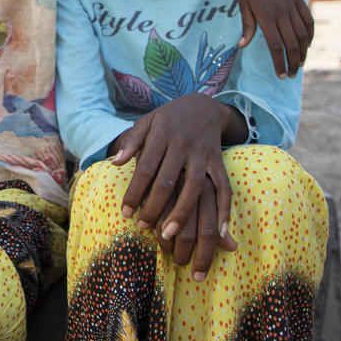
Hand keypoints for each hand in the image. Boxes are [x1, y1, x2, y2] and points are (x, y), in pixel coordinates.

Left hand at [110, 95, 236, 266]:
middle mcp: (183, 144)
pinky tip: (221, 232)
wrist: (203, 106)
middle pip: (168, 181)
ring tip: (168, 234)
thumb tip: (115, 162)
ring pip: (194, 186)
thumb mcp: (146, 122)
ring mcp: (203, 154)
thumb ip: (131, 141)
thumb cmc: (168, 119)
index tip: (125, 214)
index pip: (145, 168)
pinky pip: (224, 187)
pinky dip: (225, 209)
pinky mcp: (219, 161)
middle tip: (143, 227)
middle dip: (154, 207)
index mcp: (162, 134)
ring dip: (182, 212)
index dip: (134, 192)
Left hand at [235, 0, 313, 76]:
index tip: (280, 75)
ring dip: (304, 51)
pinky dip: (311, 33)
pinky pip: (309, 20)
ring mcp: (292, 5)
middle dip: (292, 62)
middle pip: (292, 44)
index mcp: (266, 16)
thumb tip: (242, 46)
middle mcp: (281, 12)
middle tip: (291, 74)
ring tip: (300, 63)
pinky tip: (308, 43)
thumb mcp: (243, 4)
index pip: (275, 46)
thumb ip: (247, 26)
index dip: (279, 63)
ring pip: (303, 34)